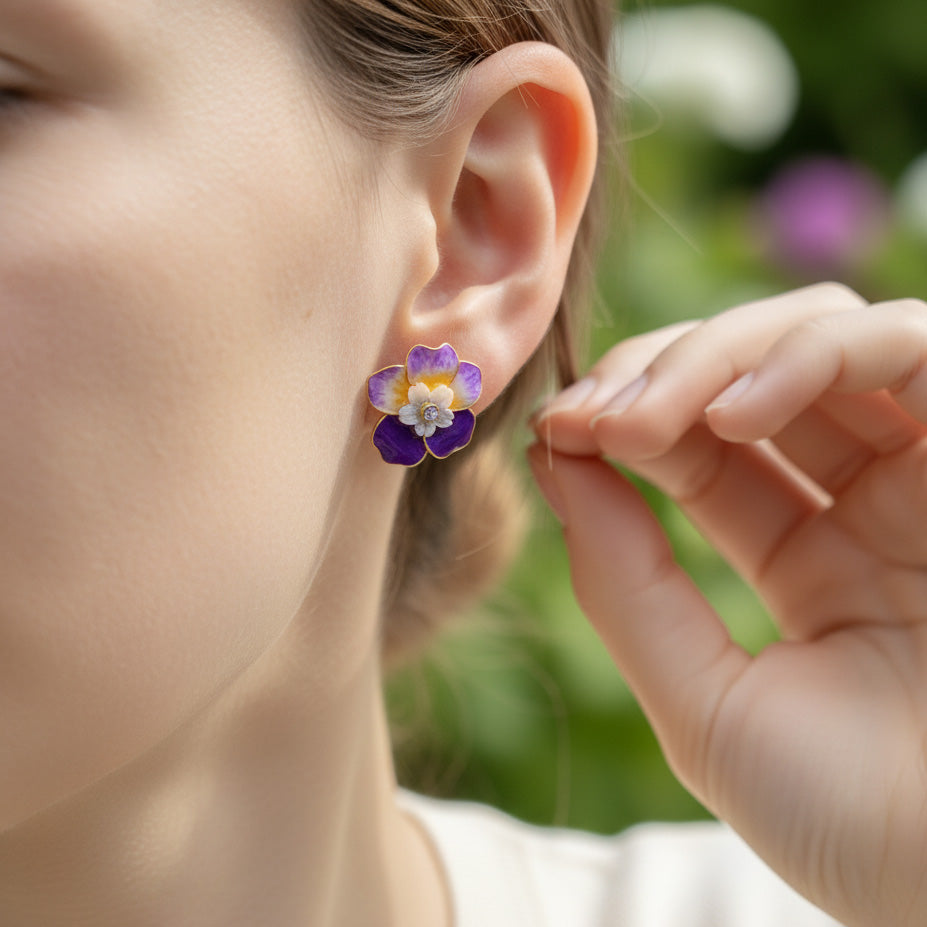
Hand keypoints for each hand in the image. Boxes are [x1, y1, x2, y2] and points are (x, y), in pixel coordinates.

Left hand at [528, 284, 926, 926]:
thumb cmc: (861, 827)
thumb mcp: (707, 707)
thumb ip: (626, 587)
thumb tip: (557, 462)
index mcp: (814, 562)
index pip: (702, 449)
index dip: (621, 423)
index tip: (554, 430)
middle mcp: (877, 505)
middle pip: (752, 377)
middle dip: (653, 380)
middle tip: (583, 417)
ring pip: (819, 337)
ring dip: (709, 360)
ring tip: (636, 421)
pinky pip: (909, 345)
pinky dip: (810, 355)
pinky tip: (732, 413)